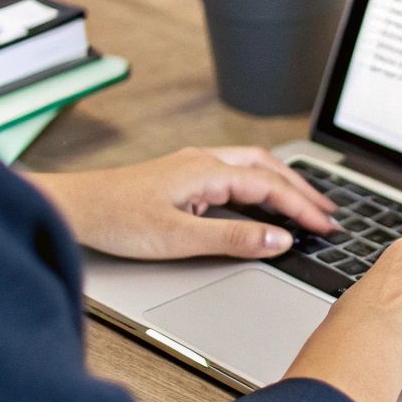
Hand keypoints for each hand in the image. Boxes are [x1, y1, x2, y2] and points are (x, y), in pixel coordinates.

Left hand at [22, 147, 339, 259]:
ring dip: (283, 182)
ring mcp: (191, 166)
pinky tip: (260, 199)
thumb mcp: (179, 238)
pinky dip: (260, 183)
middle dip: (302, 189)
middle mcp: (203, 161)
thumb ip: (233, 239)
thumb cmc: (115, 220)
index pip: (271, 187)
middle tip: (328, 213)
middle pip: (269, 167)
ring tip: (305, 203)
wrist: (72, 208)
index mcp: (208, 171)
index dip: (303, 208)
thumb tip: (278, 240)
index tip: (326, 228)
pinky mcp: (181, 177)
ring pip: (252, 166)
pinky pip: (234, 172)